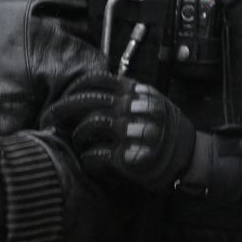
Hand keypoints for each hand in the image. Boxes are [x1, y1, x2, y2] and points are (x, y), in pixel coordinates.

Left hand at [50, 72, 196, 192]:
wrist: (190, 159)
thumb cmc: (167, 132)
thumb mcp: (150, 102)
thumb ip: (125, 94)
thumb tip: (91, 91)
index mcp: (136, 93)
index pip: (97, 81)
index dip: (74, 89)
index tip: (65, 97)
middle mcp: (133, 109)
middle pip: (86, 101)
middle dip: (62, 110)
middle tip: (51, 118)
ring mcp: (132, 132)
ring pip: (90, 125)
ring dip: (78, 135)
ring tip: (79, 142)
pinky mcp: (129, 158)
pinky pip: (96, 155)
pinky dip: (89, 158)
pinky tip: (91, 160)